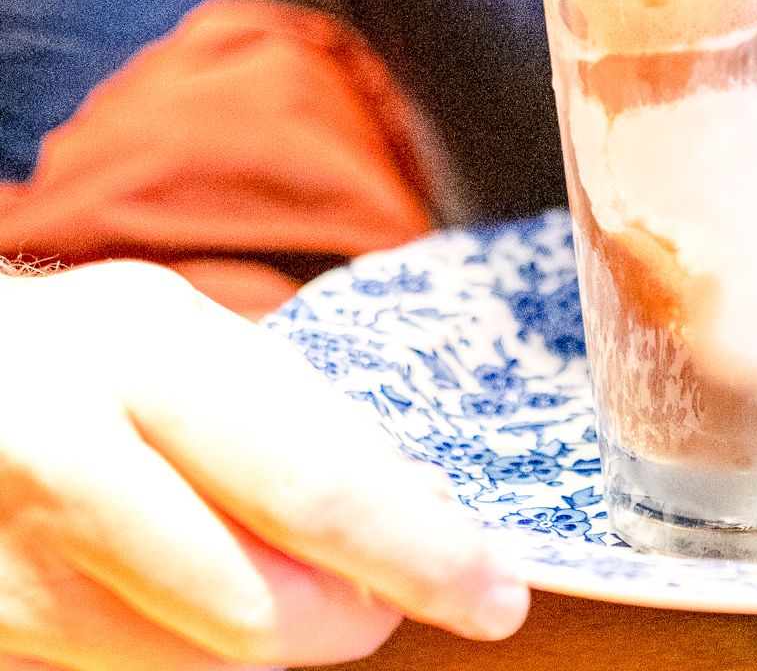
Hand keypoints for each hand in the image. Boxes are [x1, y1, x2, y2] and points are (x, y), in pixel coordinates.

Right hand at [0, 259, 529, 667]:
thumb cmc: (83, 352)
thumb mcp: (189, 334)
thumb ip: (291, 416)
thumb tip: (418, 509)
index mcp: (140, 353)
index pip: (312, 483)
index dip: (419, 551)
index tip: (493, 588)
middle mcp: (70, 459)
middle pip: (263, 605)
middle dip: (363, 613)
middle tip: (415, 589)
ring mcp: (21, 566)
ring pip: (210, 661)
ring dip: (289, 635)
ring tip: (314, 574)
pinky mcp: (3, 635)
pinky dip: (211, 646)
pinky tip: (221, 585)